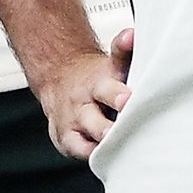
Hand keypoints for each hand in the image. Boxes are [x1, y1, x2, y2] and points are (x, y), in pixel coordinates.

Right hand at [35, 27, 132, 160]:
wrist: (60, 79)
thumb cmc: (98, 78)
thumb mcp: (113, 63)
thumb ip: (124, 50)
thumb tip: (132, 35)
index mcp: (98, 84)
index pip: (107, 88)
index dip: (117, 96)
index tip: (128, 101)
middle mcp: (81, 104)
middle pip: (94, 121)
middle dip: (108, 129)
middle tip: (121, 136)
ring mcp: (72, 124)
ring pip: (85, 142)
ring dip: (102, 146)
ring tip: (118, 150)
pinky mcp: (66, 140)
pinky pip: (80, 153)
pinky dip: (95, 156)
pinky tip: (111, 157)